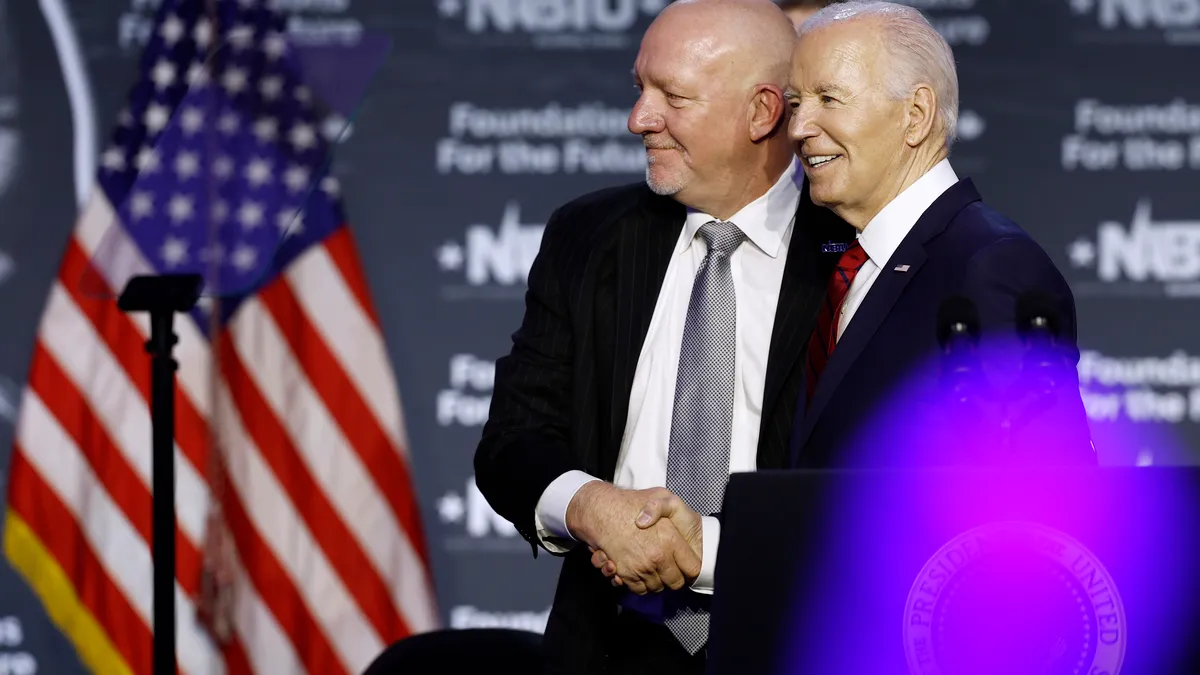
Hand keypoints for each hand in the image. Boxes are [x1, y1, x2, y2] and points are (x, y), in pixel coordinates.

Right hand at [566, 482, 700, 594]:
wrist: (599, 511)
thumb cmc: (630, 503)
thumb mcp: (660, 496)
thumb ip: (674, 510)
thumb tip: (680, 534)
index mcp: (670, 540)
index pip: (693, 569)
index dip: (691, 568)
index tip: (686, 565)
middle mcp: (657, 557)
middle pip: (676, 583)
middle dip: (674, 577)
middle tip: (670, 568)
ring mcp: (641, 568)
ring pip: (657, 588)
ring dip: (657, 581)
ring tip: (653, 567)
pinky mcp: (625, 575)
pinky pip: (640, 590)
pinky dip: (640, 584)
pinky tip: (640, 570)